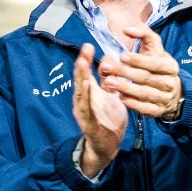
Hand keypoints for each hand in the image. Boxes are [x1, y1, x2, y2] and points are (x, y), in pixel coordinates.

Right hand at [72, 43, 127, 177]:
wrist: (107, 145)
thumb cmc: (109, 119)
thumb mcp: (110, 96)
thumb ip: (108, 80)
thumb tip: (108, 60)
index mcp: (91, 93)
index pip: (87, 74)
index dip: (86, 60)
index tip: (89, 45)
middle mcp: (84, 100)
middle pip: (81, 80)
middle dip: (82, 65)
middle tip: (85, 49)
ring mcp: (83, 111)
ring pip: (80, 92)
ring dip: (80, 77)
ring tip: (82, 63)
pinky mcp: (86, 122)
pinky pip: (85, 108)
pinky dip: (85, 96)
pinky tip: (87, 85)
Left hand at [99, 26, 183, 120]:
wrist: (172, 91)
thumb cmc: (157, 64)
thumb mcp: (154, 48)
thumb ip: (143, 35)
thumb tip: (127, 29)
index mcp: (170, 66)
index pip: (155, 63)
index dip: (138, 60)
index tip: (121, 55)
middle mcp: (169, 83)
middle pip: (146, 78)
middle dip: (126, 73)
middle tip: (108, 68)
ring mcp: (164, 98)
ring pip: (144, 94)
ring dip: (126, 88)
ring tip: (109, 82)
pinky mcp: (157, 111)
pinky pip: (145, 108)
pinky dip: (132, 103)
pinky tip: (120, 97)